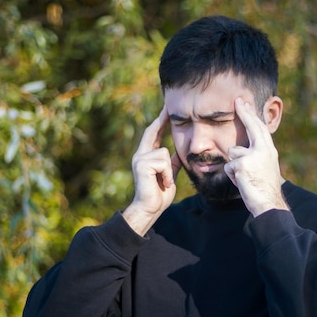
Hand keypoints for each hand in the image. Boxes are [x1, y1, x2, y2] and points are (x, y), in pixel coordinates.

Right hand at [123, 107, 181, 235]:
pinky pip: (162, 162)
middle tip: (169, 107)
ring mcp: (139, 159)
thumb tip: (177, 152)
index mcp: (146, 156)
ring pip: (163, 153)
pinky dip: (167, 174)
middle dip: (161, 120)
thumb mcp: (168, 174)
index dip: (160, 122)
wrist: (150, 209)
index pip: (152, 134)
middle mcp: (140, 155)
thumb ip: (171, 163)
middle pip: (152, 132)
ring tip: (164, 181)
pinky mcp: (141, 165)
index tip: (166, 110)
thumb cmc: (159, 194)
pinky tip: (162, 183)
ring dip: (169, 170)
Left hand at [224, 97, 288, 216]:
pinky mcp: (242, 165)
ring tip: (244, 178)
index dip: (252, 115)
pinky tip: (242, 183)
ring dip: (234, 166)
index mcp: (269, 150)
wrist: (269, 203)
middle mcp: (263, 149)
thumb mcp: (265, 168)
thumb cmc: (265, 189)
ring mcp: (253, 156)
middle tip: (237, 100)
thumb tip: (239, 150)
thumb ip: (256, 155)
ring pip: (232, 152)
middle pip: (251, 127)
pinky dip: (232, 177)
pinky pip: (228, 167)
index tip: (245, 103)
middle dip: (244, 113)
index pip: (260, 128)